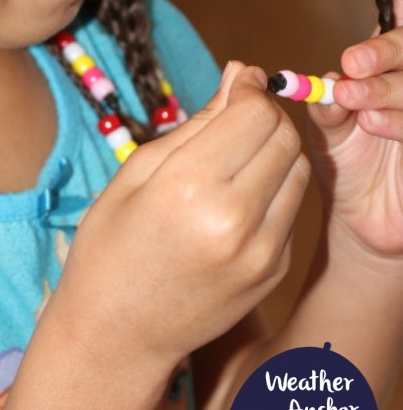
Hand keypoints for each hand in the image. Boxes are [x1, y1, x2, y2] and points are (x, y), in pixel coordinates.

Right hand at [55, 64, 309, 373]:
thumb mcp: (135, 174)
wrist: (118, 335)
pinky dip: (274, 189)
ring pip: (298, 168)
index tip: (235, 86)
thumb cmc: (111, 247)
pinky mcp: (274, 270)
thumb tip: (242, 74)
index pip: (255, 113)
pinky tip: (237, 199)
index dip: (249, 89)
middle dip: (264, 115)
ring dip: (274, 150)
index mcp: (188, 187)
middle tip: (235, 119)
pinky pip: (292, 207)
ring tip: (235, 159)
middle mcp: (233, 218)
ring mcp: (261, 251)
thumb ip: (196, 123)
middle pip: (284, 135)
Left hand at [306, 0, 402, 257]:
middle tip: (352, 63)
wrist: (363, 219)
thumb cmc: (345, 162)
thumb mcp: (327, 126)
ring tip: (354, 101)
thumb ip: (327, 98)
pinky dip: (398, 120)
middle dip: (387, 49)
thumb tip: (327, 78)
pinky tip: (372, 123)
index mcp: (391, 63)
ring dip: (388, 89)